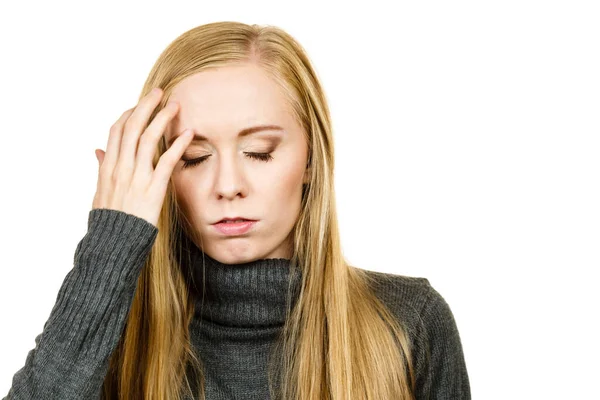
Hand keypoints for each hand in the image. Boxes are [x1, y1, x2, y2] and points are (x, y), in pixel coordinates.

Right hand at [91, 87, 192, 227]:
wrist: (113, 242)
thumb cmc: (109, 219)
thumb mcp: (100, 191)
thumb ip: (102, 168)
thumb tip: (97, 151)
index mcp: (108, 167)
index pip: (117, 131)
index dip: (129, 114)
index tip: (140, 105)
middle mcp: (121, 167)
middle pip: (132, 127)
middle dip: (146, 106)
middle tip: (160, 92)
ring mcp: (136, 177)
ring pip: (148, 138)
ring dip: (162, 118)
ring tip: (175, 106)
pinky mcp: (153, 188)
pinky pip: (166, 161)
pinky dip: (177, 145)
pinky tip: (188, 134)